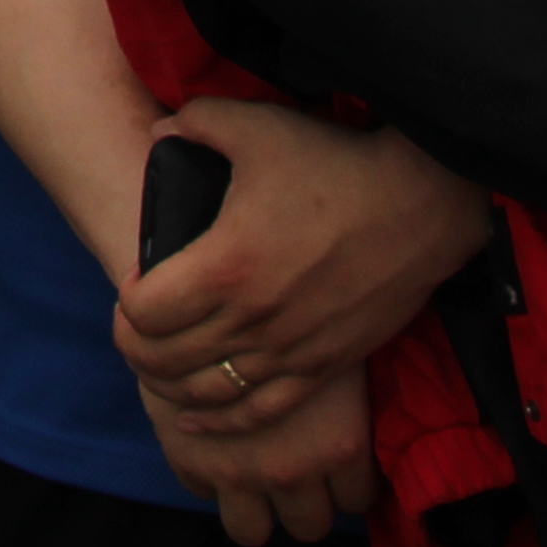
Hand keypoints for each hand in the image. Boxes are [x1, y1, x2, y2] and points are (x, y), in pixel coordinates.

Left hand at [111, 98, 491, 546]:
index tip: (131, 286)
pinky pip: (262, 412)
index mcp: (226, 266)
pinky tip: (197, 419)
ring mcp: (290, 350)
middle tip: (134, 330)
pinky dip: (222, 422)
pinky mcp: (325, 365)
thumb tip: (157, 135)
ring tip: (157, 369)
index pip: (144, 313)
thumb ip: (195, 124)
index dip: (124, 305)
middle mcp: (253, 319)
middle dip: (138, 348)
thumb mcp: (256, 127)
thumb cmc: (336, 162)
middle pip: (166, 359)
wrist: (423, 201)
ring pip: (208, 393)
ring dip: (171, 386)